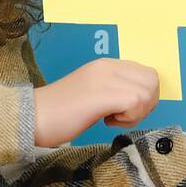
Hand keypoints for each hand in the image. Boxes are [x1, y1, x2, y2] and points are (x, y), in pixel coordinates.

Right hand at [32, 58, 159, 147]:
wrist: (33, 116)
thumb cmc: (59, 112)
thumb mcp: (92, 93)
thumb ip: (113, 90)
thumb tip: (138, 101)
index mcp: (105, 64)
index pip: (146, 73)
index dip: (143, 95)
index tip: (124, 110)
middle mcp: (107, 66)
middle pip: (152, 80)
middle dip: (145, 104)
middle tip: (122, 116)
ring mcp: (105, 78)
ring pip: (147, 92)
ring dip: (136, 113)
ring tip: (112, 119)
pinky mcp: (103, 94)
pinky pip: (136, 102)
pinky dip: (129, 118)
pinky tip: (107, 121)